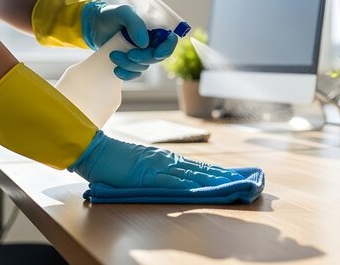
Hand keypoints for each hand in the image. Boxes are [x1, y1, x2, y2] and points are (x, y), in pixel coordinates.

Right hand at [69, 131, 244, 188]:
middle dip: (223, 177)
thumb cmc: (115, 161)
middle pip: (201, 170)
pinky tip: (204, 189)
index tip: (235, 177)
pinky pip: (173, 182)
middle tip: (244, 181)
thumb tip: (177, 182)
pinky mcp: (149, 175)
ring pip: (193, 175)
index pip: (198, 167)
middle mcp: (168, 160)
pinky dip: (191, 186)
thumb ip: (158, 173)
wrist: (95, 151)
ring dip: (214, 181)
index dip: (217, 173)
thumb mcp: (141, 164)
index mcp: (167, 159)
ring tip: (234, 185)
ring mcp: (159, 167)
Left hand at [81, 1, 178, 79]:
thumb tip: (144, 44)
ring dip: (130, 65)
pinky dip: (127, 74)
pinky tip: (116, 70)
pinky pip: (135, 73)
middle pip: (158, 56)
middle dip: (144, 58)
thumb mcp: (122, 12)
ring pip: (145, 66)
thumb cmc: (110, 15)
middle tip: (128, 54)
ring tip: (113, 55)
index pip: (170, 40)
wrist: (93, 26)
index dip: (167, 49)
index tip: (156, 54)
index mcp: (155, 27)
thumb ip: (135, 23)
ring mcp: (142, 53)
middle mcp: (151, 41)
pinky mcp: (132, 62)